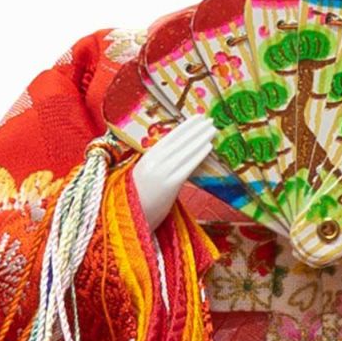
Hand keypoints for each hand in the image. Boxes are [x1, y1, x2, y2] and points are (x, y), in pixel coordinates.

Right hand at [132, 114, 215, 231]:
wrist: (128, 222)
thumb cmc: (138, 203)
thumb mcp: (145, 178)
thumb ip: (158, 166)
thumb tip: (178, 156)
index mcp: (146, 159)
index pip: (169, 138)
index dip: (184, 127)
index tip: (196, 118)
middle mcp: (153, 163)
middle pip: (179, 142)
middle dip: (195, 129)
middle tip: (209, 119)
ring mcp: (161, 173)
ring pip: (185, 151)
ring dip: (200, 138)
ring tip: (212, 129)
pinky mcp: (169, 186)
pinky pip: (187, 166)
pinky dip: (199, 154)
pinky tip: (209, 146)